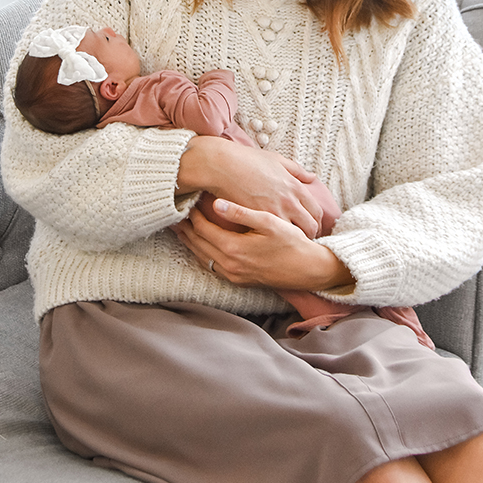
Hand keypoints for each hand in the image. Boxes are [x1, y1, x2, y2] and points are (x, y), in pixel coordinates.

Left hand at [172, 199, 353, 290]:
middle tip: (173, 214)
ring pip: (202, 257)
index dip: (192, 215)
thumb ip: (240, 213)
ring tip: (181, 228)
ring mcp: (233, 275)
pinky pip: (212, 265)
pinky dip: (202, 253)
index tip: (186, 201)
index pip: (203, 229)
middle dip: (184, 229)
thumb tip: (216, 203)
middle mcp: (229, 265)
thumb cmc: (292, 243)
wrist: (308, 270)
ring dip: (191, 242)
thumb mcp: (268, 222)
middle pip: (197, 245)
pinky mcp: (239, 280)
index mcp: (233, 249)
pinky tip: (201, 244)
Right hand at [176, 138, 324, 238]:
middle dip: (309, 235)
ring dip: (292, 239)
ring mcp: (275, 212)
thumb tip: (311, 177)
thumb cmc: (248, 160)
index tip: (310, 226)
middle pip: (310, 227)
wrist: (223, 165)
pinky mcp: (258, 220)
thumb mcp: (277, 160)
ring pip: (294, 235)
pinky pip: (274, 235)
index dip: (315, 221)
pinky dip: (274, 240)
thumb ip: (296, 170)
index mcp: (295, 186)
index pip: (316, 211)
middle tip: (302, 239)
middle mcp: (289, 201)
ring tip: (287, 243)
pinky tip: (270, 242)